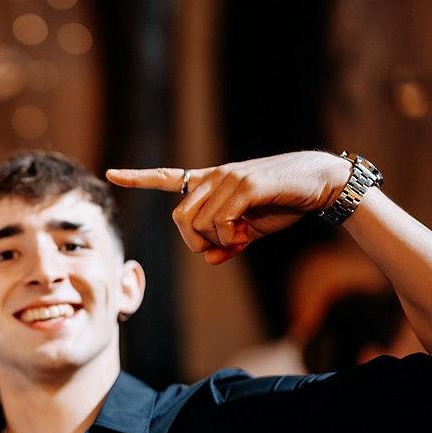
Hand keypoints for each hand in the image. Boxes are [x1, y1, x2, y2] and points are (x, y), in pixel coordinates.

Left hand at [107, 151, 349, 263]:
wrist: (320, 183)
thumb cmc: (284, 203)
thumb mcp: (250, 230)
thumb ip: (226, 243)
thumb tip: (207, 258)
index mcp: (210, 182)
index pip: (167, 177)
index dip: (138, 177)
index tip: (111, 173)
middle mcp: (213, 176)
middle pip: (180, 218)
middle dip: (195, 242)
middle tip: (222, 247)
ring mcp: (227, 178)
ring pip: (198, 222)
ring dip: (216, 241)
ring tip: (241, 238)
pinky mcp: (244, 185)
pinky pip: (219, 221)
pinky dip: (229, 236)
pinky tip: (245, 234)